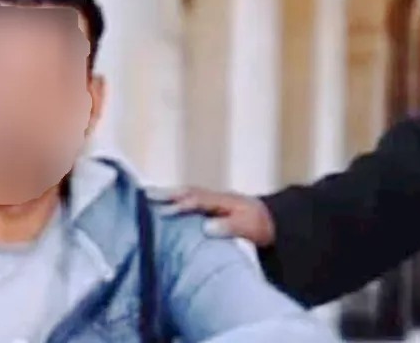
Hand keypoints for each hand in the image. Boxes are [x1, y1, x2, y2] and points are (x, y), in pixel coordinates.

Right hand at [148, 187, 275, 246]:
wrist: (274, 219)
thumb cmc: (260, 225)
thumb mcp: (249, 228)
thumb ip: (228, 228)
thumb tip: (205, 228)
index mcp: (223, 201)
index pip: (197, 201)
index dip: (180, 206)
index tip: (163, 213)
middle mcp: (215, 196)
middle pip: (188, 191)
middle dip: (166, 194)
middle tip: (145, 195)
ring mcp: (213, 198)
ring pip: (187, 193)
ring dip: (168, 193)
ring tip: (147, 195)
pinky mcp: (211, 204)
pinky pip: (189, 198)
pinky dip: (175, 198)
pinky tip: (163, 202)